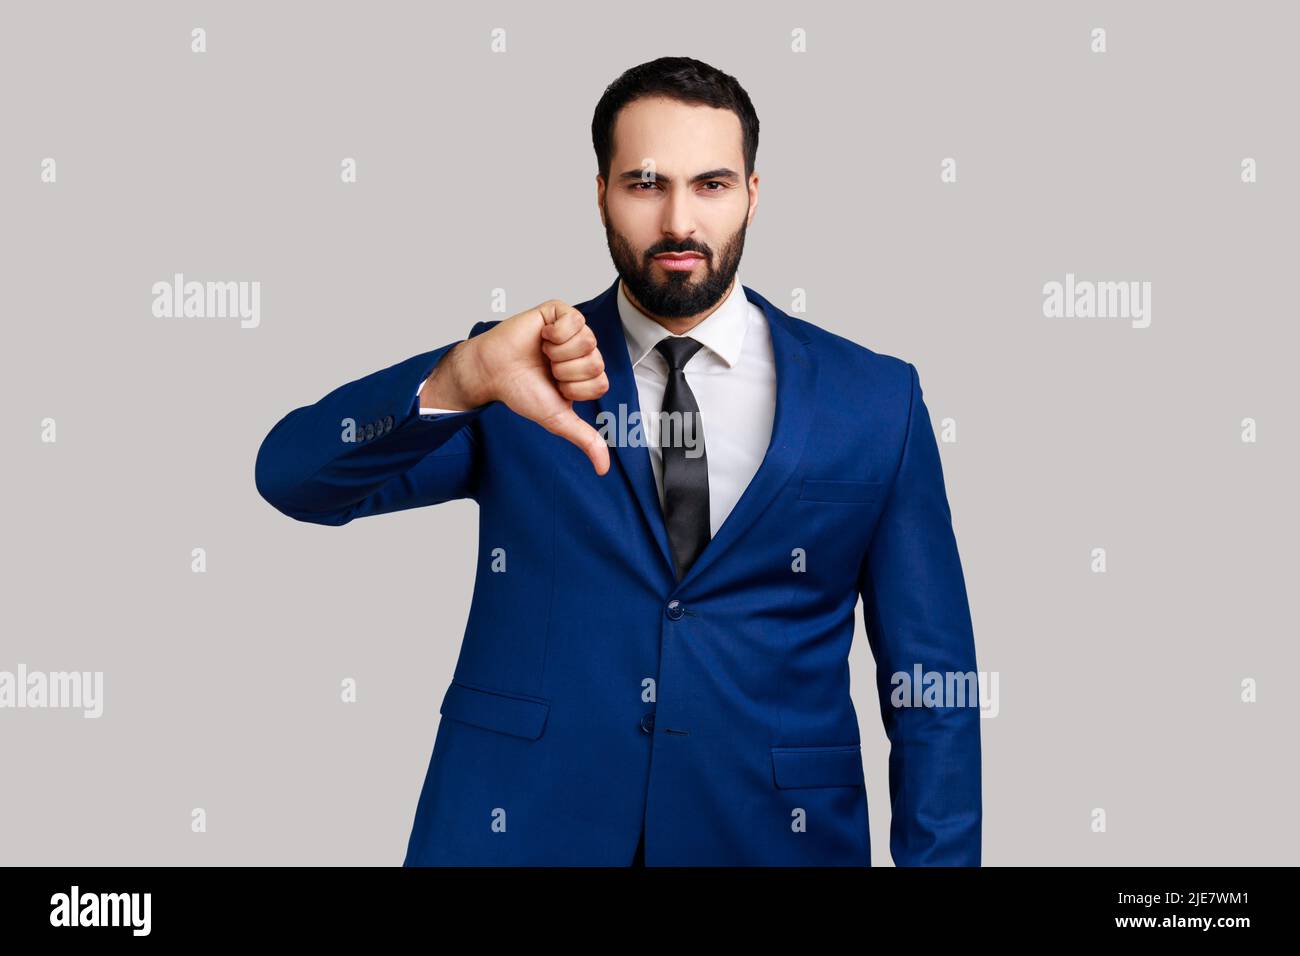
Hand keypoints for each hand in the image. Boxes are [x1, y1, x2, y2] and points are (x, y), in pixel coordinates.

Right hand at [421, 300, 610, 474]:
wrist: (491, 371)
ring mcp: (574, 329)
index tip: (554, 386)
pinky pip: (575, 320)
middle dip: (565, 372)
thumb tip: (603, 469)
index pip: (601, 382)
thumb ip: (584, 439)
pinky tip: (542, 336)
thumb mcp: (557, 418)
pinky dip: (555, 333)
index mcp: (586, 374)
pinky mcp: (560, 310)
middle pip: (596, 362)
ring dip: (559, 353)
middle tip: (546, 369)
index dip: (575, 389)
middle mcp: (584, 350)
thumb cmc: (521, 391)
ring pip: (588, 341)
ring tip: (542, 353)